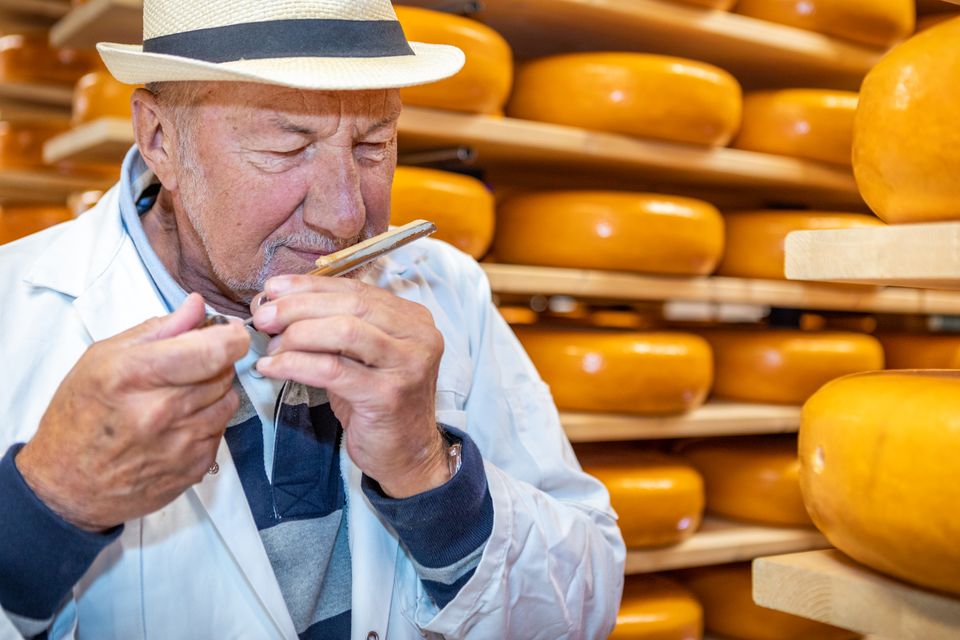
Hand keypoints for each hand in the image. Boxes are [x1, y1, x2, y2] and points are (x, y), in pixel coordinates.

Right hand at [16, 294, 250, 531]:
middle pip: (224, 372)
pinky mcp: (195, 467)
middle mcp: (161, 411)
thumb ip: (157, 329)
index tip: (230, 332)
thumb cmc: (80, 416)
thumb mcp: (102, 358)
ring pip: (228, 400)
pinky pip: (221, 430)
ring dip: (213, 392)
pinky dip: (208, 421)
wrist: (66, 485)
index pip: (212, 350)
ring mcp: (181, 444)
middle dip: (216, 362)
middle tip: (189, 367)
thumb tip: (197, 305)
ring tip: (178, 397)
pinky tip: (178, 424)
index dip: (231, 336)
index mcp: (134, 375)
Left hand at [252, 275, 448, 497]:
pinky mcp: (388, 394)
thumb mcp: (359, 357)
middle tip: (263, 317)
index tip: (272, 289)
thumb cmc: (377, 404)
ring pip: (344, 330)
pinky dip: (296, 364)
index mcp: (412, 318)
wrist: (408, 454)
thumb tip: (275, 304)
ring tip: (271, 346)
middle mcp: (417, 336)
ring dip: (297, 334)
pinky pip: (333, 369)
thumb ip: (331, 327)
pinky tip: (273, 367)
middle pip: (350, 304)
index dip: (310, 286)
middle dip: (299, 306)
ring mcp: (407, 364)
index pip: (356, 289)